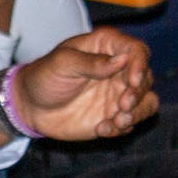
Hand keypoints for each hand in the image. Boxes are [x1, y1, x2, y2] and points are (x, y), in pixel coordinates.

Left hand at [13, 27, 154, 142]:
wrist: (31, 106)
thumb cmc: (44, 76)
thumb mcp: (62, 63)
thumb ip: (91, 62)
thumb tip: (123, 59)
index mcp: (107, 47)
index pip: (137, 51)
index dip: (140, 64)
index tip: (132, 81)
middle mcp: (119, 70)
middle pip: (146, 78)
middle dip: (138, 93)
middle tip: (122, 105)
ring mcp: (118, 93)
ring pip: (147, 101)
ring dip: (138, 113)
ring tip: (118, 121)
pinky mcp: (114, 115)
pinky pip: (131, 122)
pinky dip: (121, 128)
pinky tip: (100, 129)